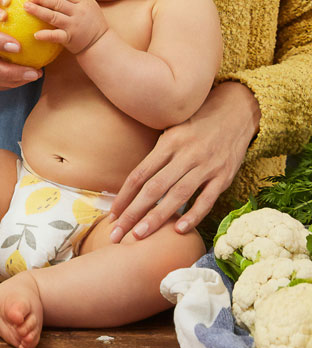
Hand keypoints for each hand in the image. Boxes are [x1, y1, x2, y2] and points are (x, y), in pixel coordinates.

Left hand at [24, 0, 107, 54]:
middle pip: (58, 3)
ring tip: (26, 7)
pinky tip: (36, 34)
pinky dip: (46, 35)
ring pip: (54, 17)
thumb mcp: (91, 2)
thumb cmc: (93, 21)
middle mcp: (79, 12)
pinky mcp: (70, 39)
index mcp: (83, 2)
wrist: (100, 43)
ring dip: (39, 11)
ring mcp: (74, 26)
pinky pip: (56, 36)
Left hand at [107, 82, 261, 241]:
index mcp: (168, 143)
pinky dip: (193, 215)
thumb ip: (157, 154)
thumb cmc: (197, 123)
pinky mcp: (224, 177)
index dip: (124, 196)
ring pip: (177, 196)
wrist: (237, 112)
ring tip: (139, 235)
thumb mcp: (172, 130)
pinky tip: (178, 230)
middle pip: (153, 188)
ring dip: (157, 218)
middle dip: (133, 213)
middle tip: (117, 233)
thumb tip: (133, 183)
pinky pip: (207, 199)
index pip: (139, 174)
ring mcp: (206, 167)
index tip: (112, 214)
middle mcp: (185, 155)